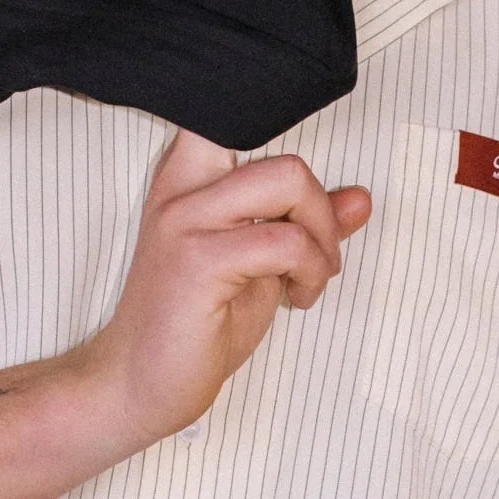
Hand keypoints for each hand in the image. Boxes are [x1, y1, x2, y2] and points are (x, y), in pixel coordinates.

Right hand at [79, 128, 371, 447]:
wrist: (137, 386)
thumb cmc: (195, 327)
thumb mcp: (261, 268)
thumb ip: (303, 227)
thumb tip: (360, 199)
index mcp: (189, 177)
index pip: (233, 112)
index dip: (282, 123)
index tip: (302, 191)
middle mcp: (183, 188)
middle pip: (286, 156)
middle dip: (323, 211)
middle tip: (318, 260)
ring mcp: (186, 220)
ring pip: (291, 182)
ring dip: (322, 240)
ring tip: (308, 281)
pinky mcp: (197, 260)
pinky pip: (285, 242)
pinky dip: (310, 271)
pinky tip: (295, 299)